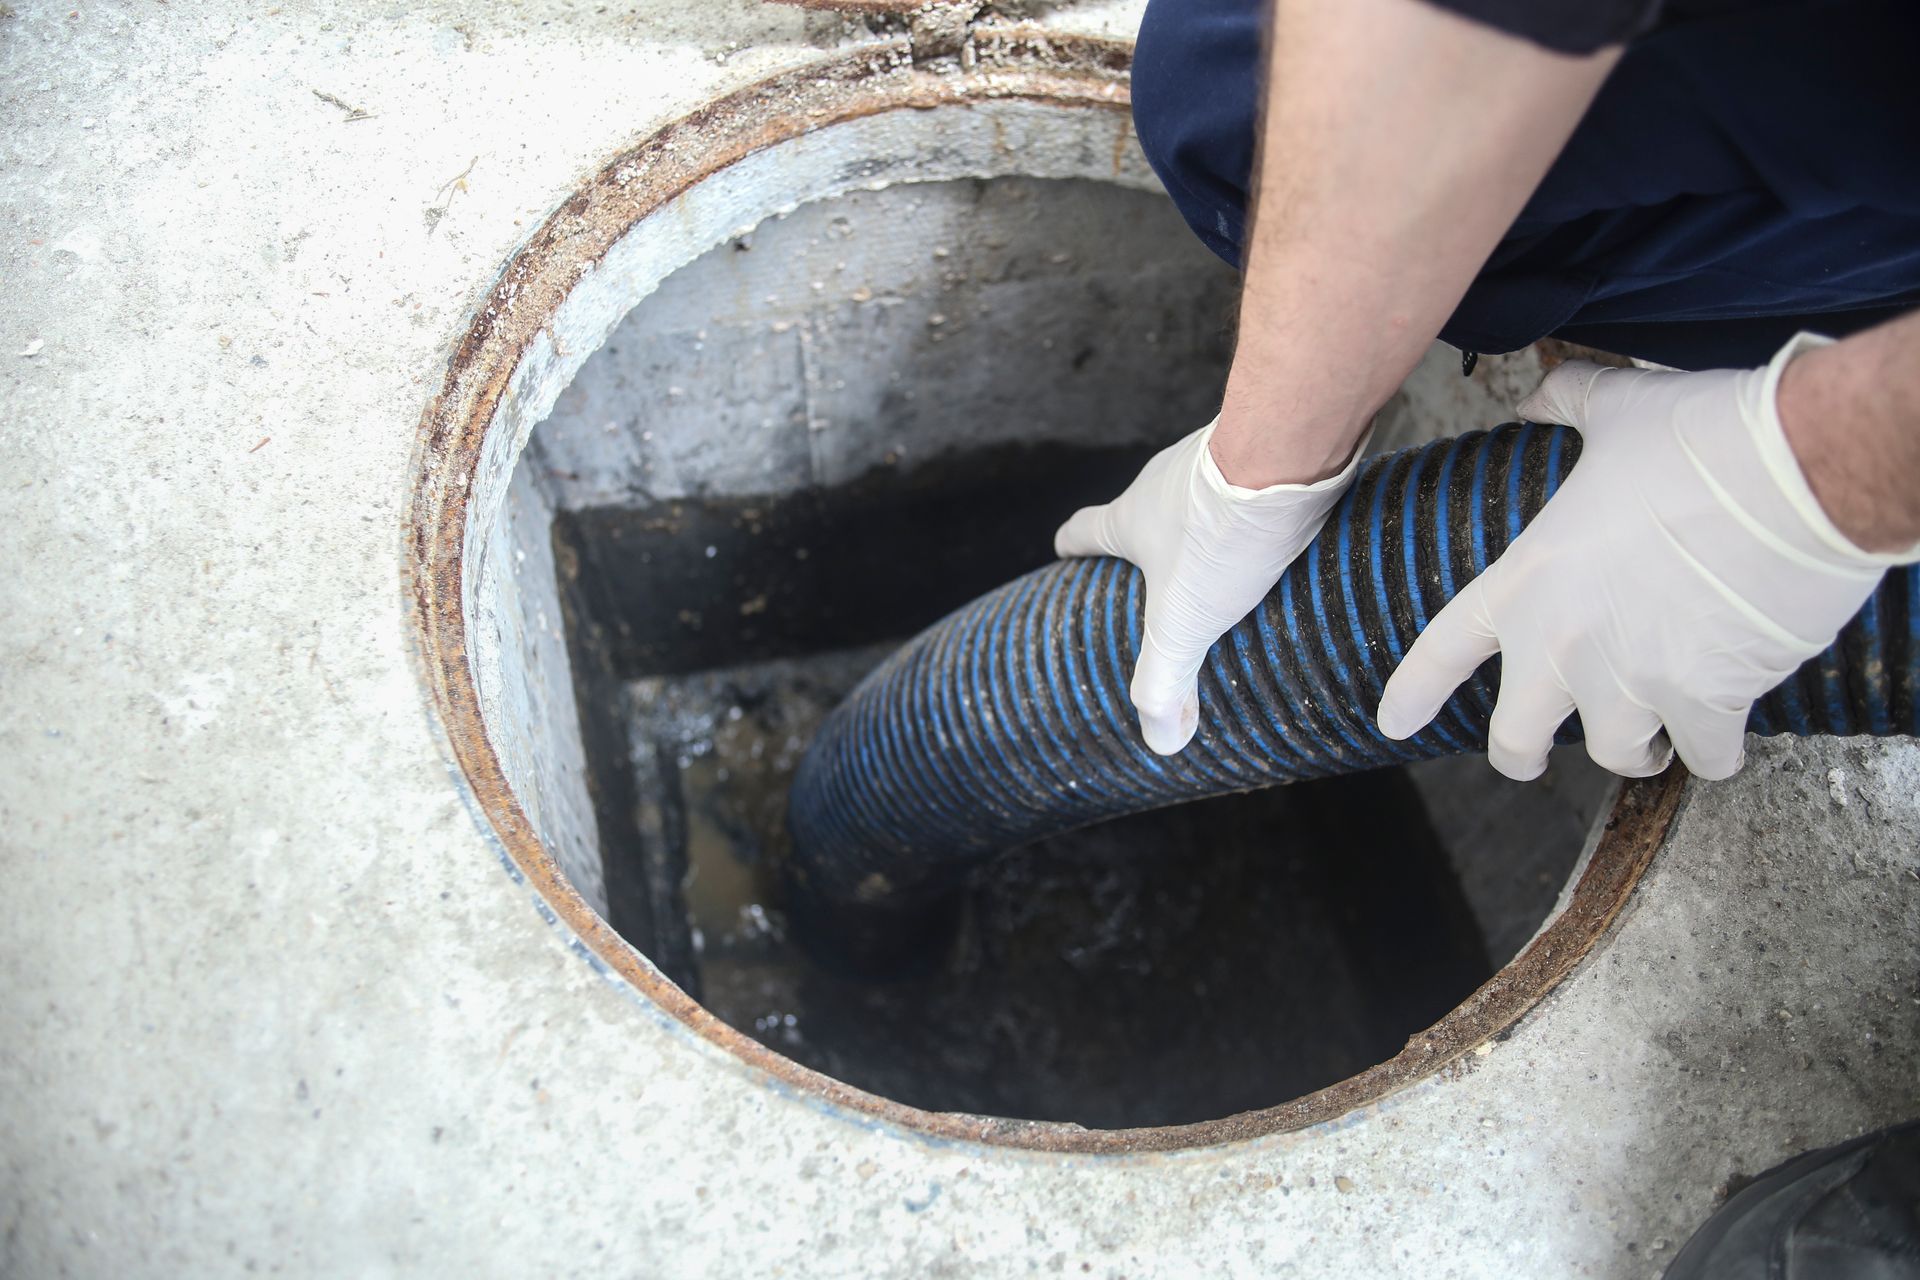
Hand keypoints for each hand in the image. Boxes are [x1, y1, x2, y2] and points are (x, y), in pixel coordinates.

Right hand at [1055, 418, 1365, 753]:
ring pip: (1197, 496)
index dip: (1071, 547)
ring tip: (1230, 567)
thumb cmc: (1221, 533)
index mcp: (1129, 518)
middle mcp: (1163, 482)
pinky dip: (1253, 508)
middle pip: (1141, 512)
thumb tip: (1161, 743)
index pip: (1081, 530)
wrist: (1288, 452)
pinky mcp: (1262, 450)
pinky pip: (1248, 482)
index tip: (1065, 556)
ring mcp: (1212, 460)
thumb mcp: (1184, 622)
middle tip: (1162, 583)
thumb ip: (1165, 681)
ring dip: (1206, 526)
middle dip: (1147, 546)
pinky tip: (1280, 538)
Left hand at [1377, 334, 1909, 780]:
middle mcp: (1565, 643)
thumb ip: (1565, 406)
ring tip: (1652, 735)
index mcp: (1527, 581)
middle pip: (1514, 739)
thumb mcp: (1614, 411)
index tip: (1394, 723)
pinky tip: (1725, 733)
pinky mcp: (1704, 702)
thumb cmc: (1703, 438)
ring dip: (1634, 750)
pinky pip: (1706, 756)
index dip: (1414, 692)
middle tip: (1535, 759)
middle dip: (1520, 756)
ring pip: (1615, 754)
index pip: (1444, 649)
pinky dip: (1716, 751)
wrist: (1795, 472)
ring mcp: (1631, 680)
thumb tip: (1535, 394)